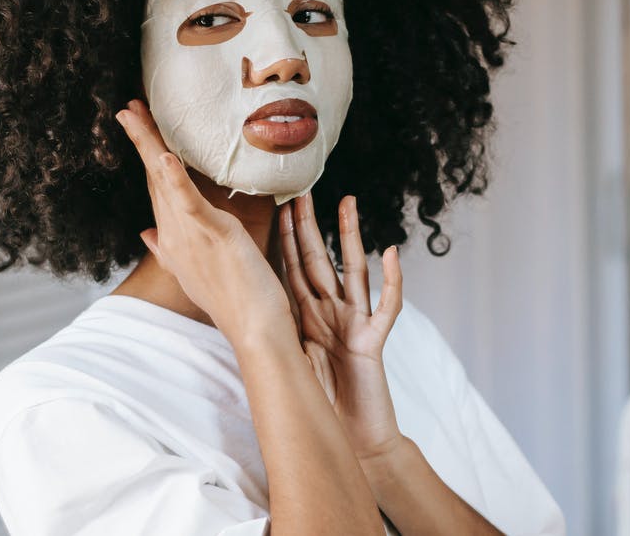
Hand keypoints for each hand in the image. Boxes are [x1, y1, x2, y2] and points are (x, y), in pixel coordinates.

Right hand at [115, 99, 292, 342]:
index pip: (156, 188)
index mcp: (172, 238)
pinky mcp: (213, 234)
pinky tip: (164, 157)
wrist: (253, 328)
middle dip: (140, 139)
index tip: (137, 126)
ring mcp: (190, 234)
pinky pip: (189, 203)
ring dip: (148, 144)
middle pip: (153, 177)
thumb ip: (170, 249)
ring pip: (163, 181)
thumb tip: (147, 233)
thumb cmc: (233, 299)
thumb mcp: (196, 270)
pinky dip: (174, 180)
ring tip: (134, 113)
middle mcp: (173, 234)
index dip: (145, 155)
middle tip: (128, 107)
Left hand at [278, 193, 405, 461]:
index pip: (290, 270)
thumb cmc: (320, 402)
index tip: (274, 206)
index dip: (283, 239)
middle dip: (309, 227)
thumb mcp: (288, 359)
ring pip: (352, 271)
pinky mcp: (373, 341)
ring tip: (347, 203)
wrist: (352, 439)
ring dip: (349, 237)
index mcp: (305, 318)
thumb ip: (274, 333)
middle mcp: (330, 314)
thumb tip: (237, 308)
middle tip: (301, 190)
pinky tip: (391, 254)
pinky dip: (392, 281)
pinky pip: (387, 307)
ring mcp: (354, 324)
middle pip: (318, 261)